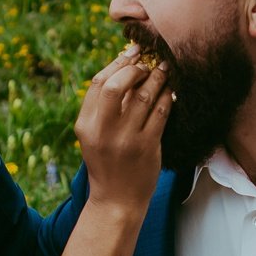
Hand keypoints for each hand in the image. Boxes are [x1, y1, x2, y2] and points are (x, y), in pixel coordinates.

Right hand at [75, 49, 170, 218]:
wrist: (116, 200)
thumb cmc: (106, 163)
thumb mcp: (93, 136)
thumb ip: (102, 108)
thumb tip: (122, 68)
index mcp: (85, 125)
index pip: (97, 83)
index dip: (116, 64)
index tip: (131, 54)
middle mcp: (103, 131)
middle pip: (114, 86)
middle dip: (134, 69)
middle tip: (147, 64)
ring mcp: (126, 140)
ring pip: (143, 96)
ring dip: (156, 78)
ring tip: (164, 69)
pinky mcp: (147, 147)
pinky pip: (161, 112)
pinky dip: (167, 97)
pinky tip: (171, 90)